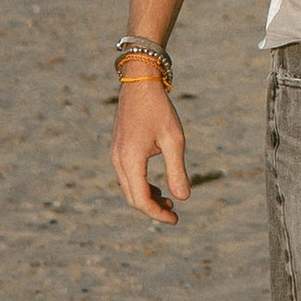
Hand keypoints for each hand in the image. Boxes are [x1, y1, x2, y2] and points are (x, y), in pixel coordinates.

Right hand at [112, 73, 190, 224]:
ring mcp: (116, 155)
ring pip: (129, 188)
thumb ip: (177, 170)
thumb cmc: (159, 108)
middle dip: (153, 209)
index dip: (158, 214)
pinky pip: (127, 176)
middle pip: (132, 197)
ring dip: (147, 198)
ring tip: (169, 201)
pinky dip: (141, 185)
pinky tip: (158, 187)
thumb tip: (184, 198)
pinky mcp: (119, 149)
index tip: (176, 219)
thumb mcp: (173, 139)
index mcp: (130, 160)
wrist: (140, 81)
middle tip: (174, 214)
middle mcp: (119, 160)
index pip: (141, 199)